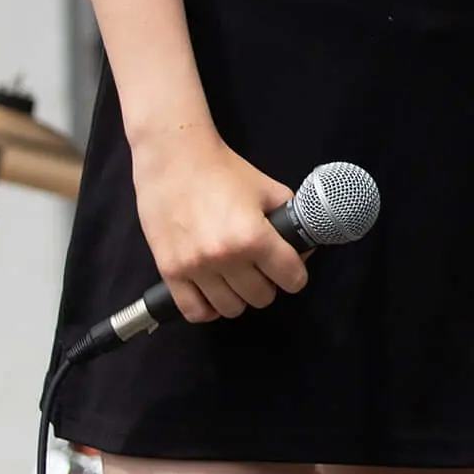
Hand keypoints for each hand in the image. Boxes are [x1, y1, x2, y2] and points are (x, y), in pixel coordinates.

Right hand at [129, 127, 307, 323]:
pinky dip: (208, 308)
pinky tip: (213, 292)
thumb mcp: (268, 189)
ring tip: (237, 279)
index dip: (296, 275)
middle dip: (268, 284)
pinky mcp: (170, 273)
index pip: (290, 278)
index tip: (292, 270)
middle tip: (262, 270)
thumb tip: (303, 246)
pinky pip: (195, 312)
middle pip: (261, 297)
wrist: (175, 161)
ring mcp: (195, 269)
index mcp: (254, 236)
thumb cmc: (224, 172)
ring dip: (239, 297)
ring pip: (230, 309)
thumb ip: (289, 218)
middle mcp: (225, 258)